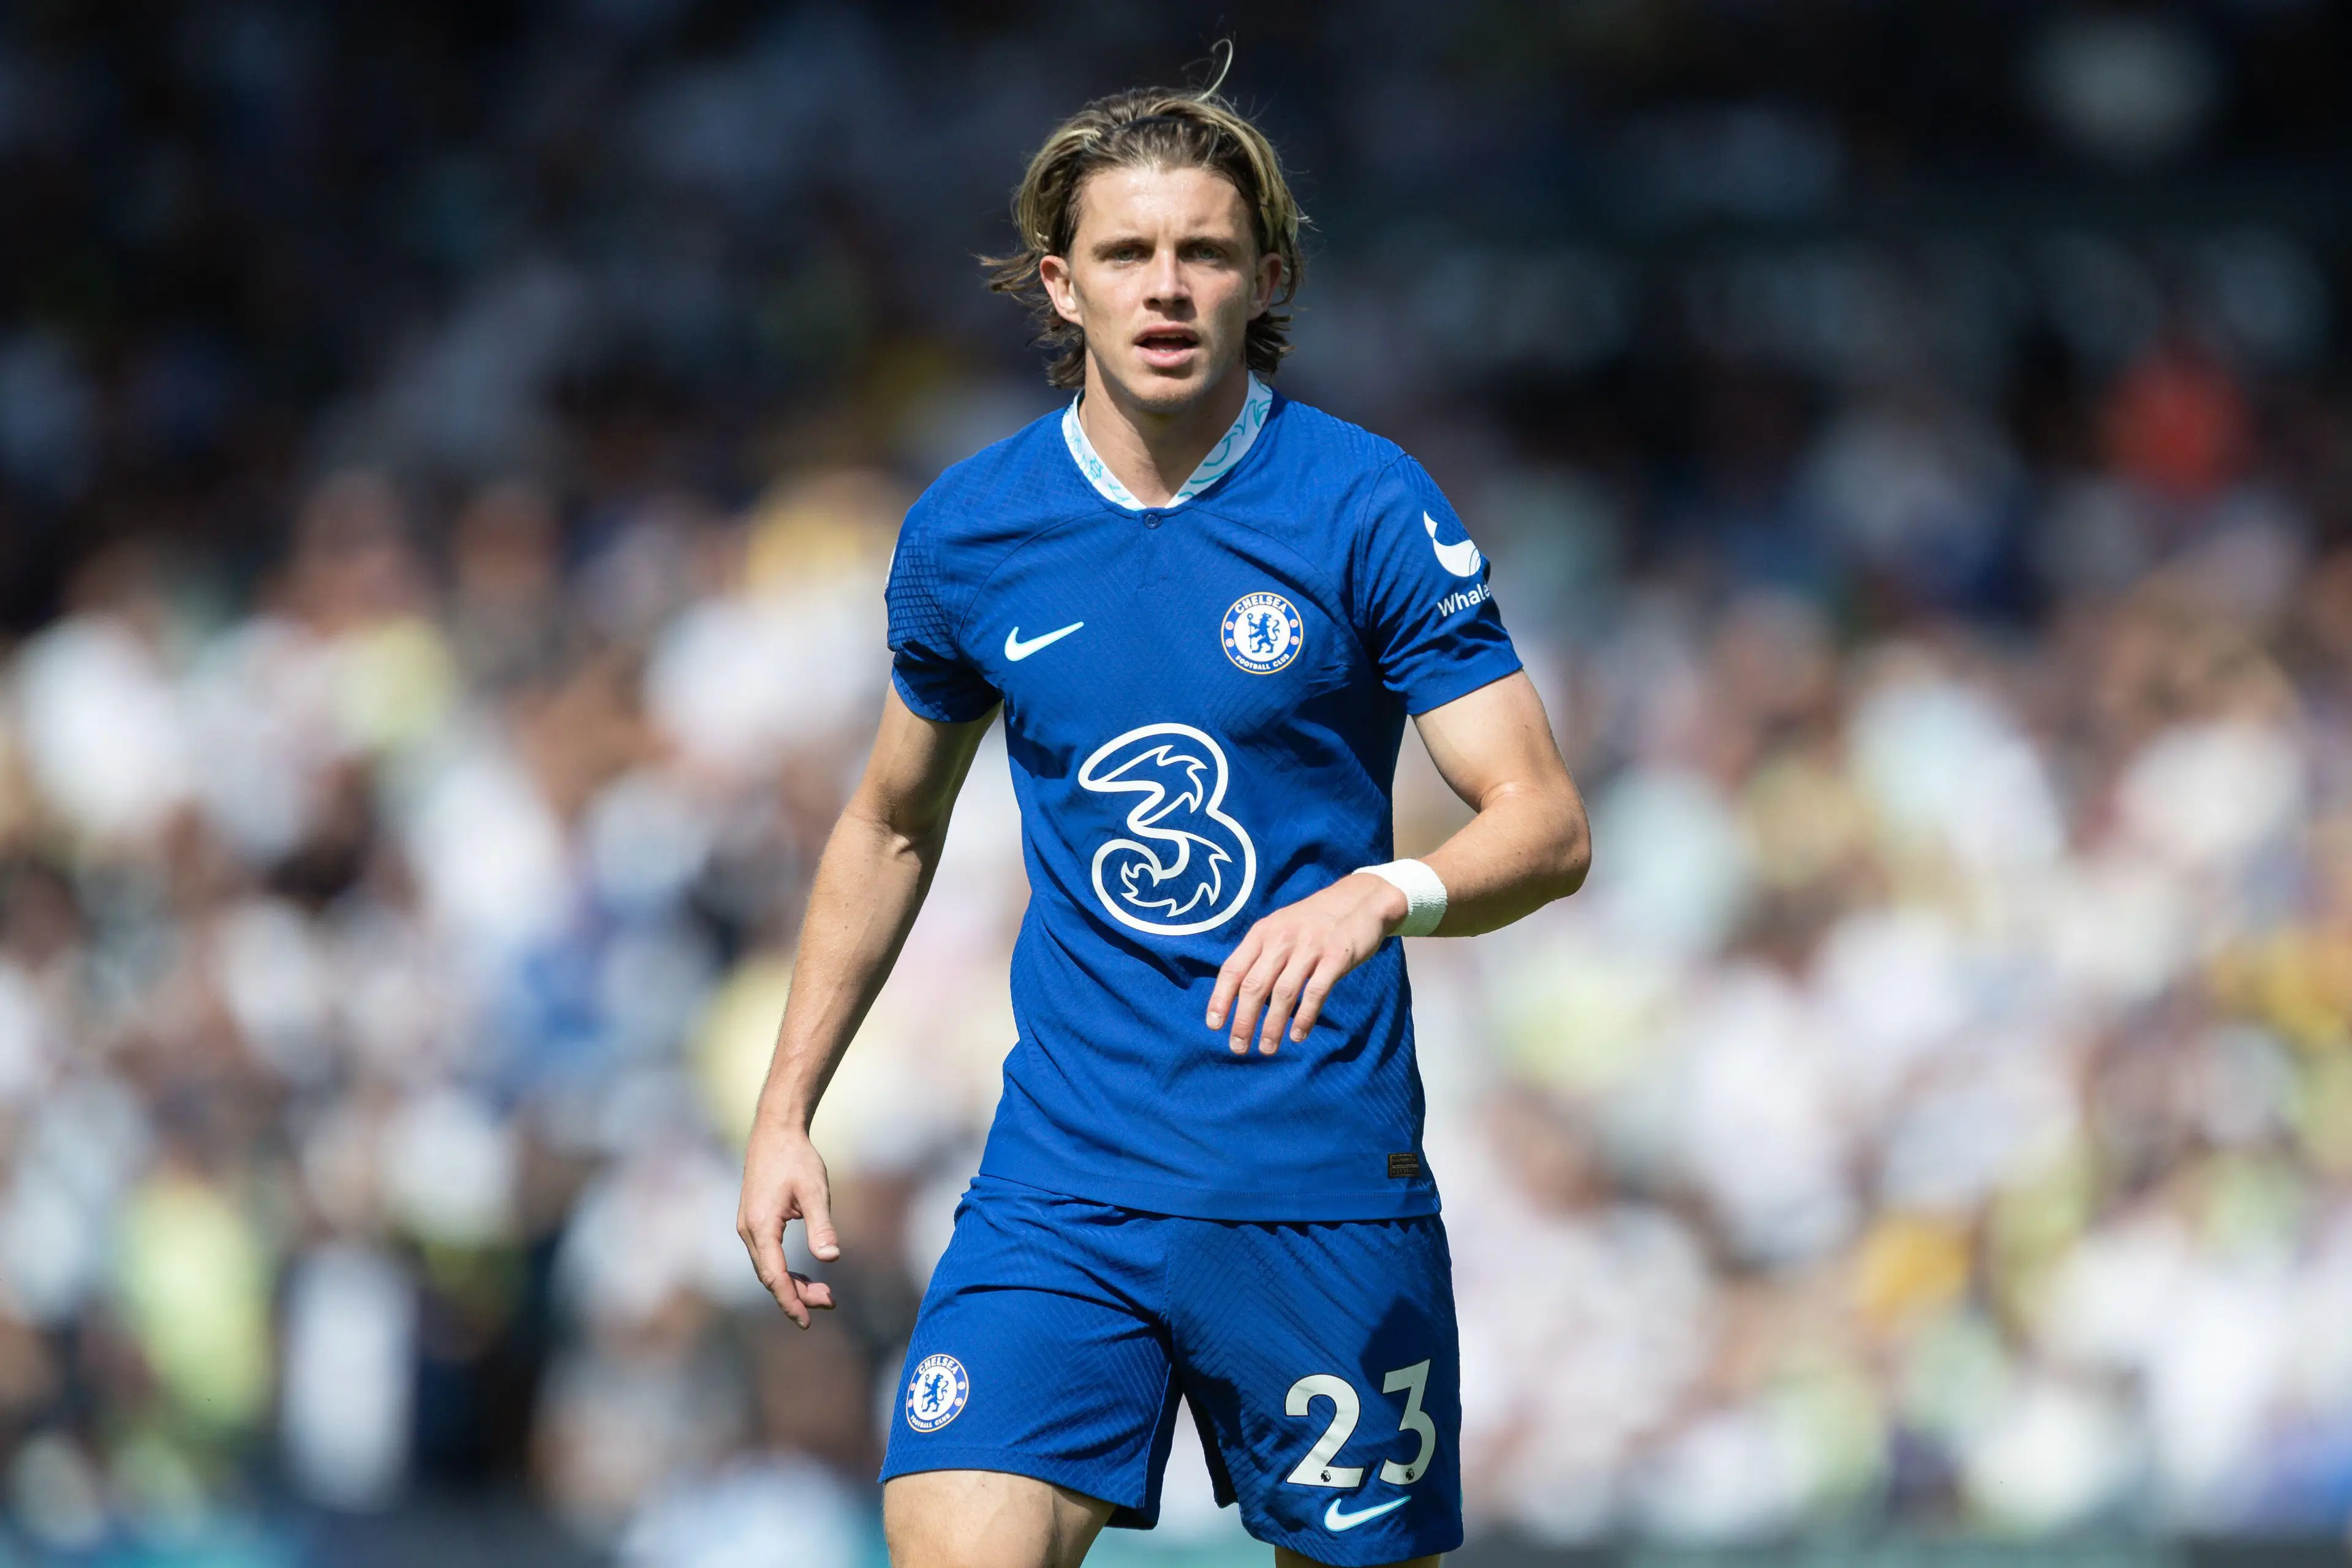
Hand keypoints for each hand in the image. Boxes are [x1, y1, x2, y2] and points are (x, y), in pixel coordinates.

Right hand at [736, 1121, 839, 1327]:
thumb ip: (821, 1226)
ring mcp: (749, 1227)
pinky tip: (805, 1277)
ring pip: (768, 1268)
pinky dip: (786, 1271)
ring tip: (824, 1294)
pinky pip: (768, 1257)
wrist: (775, 1132)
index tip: (806, 1321)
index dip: (790, 1300)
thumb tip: (831, 1259)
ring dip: (793, 1284)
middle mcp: (749, 1231)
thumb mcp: (815, 1191)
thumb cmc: (796, 1158)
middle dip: (797, 1295)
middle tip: (830, 1302)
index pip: (774, 1276)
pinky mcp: (755, 1222)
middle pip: (770, 1277)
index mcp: (760, 1226)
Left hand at [1206, 872, 1406, 1054]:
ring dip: (1272, 1025)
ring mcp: (1309, 947)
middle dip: (1244, 1020)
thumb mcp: (1280, 927)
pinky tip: (1298, 1035)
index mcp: (1262, 933)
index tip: (1214, 1025)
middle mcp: (1281, 939)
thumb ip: (1260, 954)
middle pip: (1254, 986)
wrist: (1360, 900)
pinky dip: (1304, 1017)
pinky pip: (1315, 992)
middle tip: (1239, 1047)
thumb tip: (1238, 994)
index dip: (1220, 999)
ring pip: (1283, 993)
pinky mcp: (1336, 957)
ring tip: (1267, 1048)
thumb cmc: (1313, 922)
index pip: (1233, 969)